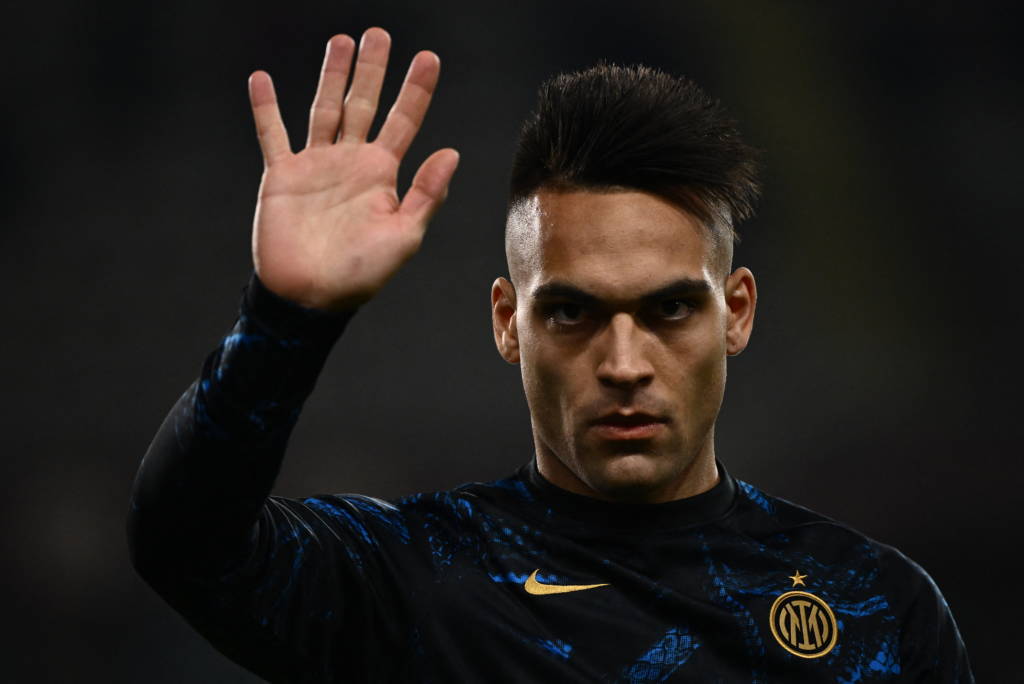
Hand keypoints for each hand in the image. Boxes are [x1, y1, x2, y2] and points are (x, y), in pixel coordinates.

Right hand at [247, 27, 458, 311]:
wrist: (309, 296)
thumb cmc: (360, 274)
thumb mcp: (403, 236)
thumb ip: (425, 195)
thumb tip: (452, 153)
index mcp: (382, 175)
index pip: (404, 122)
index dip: (416, 91)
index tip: (429, 58)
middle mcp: (350, 163)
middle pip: (364, 104)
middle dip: (372, 70)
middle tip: (379, 34)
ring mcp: (316, 165)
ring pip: (324, 109)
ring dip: (331, 76)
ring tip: (340, 41)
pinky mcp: (283, 176)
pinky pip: (272, 135)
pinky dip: (266, 108)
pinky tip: (262, 79)